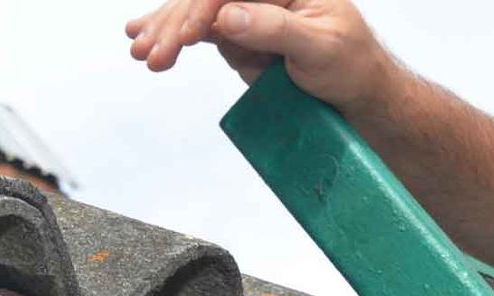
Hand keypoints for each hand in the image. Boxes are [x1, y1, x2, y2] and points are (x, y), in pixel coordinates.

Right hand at [124, 0, 394, 112]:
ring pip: (194, 13)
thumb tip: (228, 16)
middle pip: (206, 0)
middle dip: (174, 24)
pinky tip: (140, 35)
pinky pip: (197, 31)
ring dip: (163, 32)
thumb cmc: (349, 63)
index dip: (203, 9)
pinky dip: (169, 36)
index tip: (185, 36)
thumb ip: (274, 28)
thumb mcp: (319, 47)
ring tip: (139, 51)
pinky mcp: (237, 34)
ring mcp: (247, 11)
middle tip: (150, 53)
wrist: (354, 90)